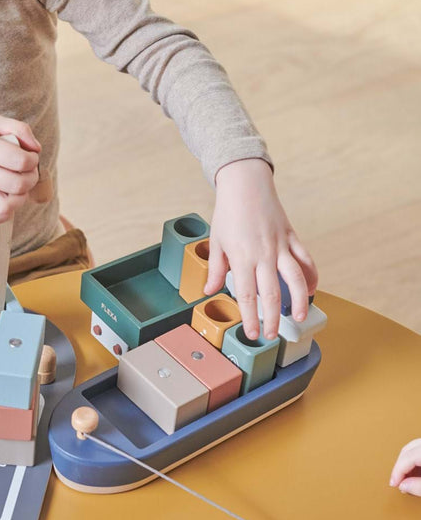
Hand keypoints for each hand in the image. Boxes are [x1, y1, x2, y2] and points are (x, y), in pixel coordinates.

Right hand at [0, 115, 40, 224]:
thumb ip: (17, 129)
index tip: (29, 156)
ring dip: (20, 198)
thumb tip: (36, 149)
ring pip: (6, 207)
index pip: (20, 161)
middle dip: (31, 178)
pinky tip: (6, 198)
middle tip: (27, 171)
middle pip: (17, 185)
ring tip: (17, 186)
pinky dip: (4, 213)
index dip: (33, 160)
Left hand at [205, 159, 317, 340]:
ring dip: (298, 301)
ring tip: (298, 318)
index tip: (252, 333)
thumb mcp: (216, 241)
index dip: (250, 317)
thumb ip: (214, 269)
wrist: (246, 183)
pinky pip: (306, 260)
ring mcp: (280, 246)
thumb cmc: (228, 212)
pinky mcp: (292, 237)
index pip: (247, 295)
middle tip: (271, 335)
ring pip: (295, 279)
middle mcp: (263, 254)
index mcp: (242, 257)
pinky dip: (311, 276)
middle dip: (272, 318)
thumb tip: (208, 291)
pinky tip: (310, 290)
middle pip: (272, 293)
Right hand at [389, 438, 420, 495]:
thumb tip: (403, 486)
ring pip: (413, 448)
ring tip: (406, 479)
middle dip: (399, 466)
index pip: (406, 458)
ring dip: (407, 462)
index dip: (396, 472)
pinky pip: (420, 449)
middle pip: (407, 450)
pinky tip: (416, 472)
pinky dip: (415, 459)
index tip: (394, 484)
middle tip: (397, 482)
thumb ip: (418, 487)